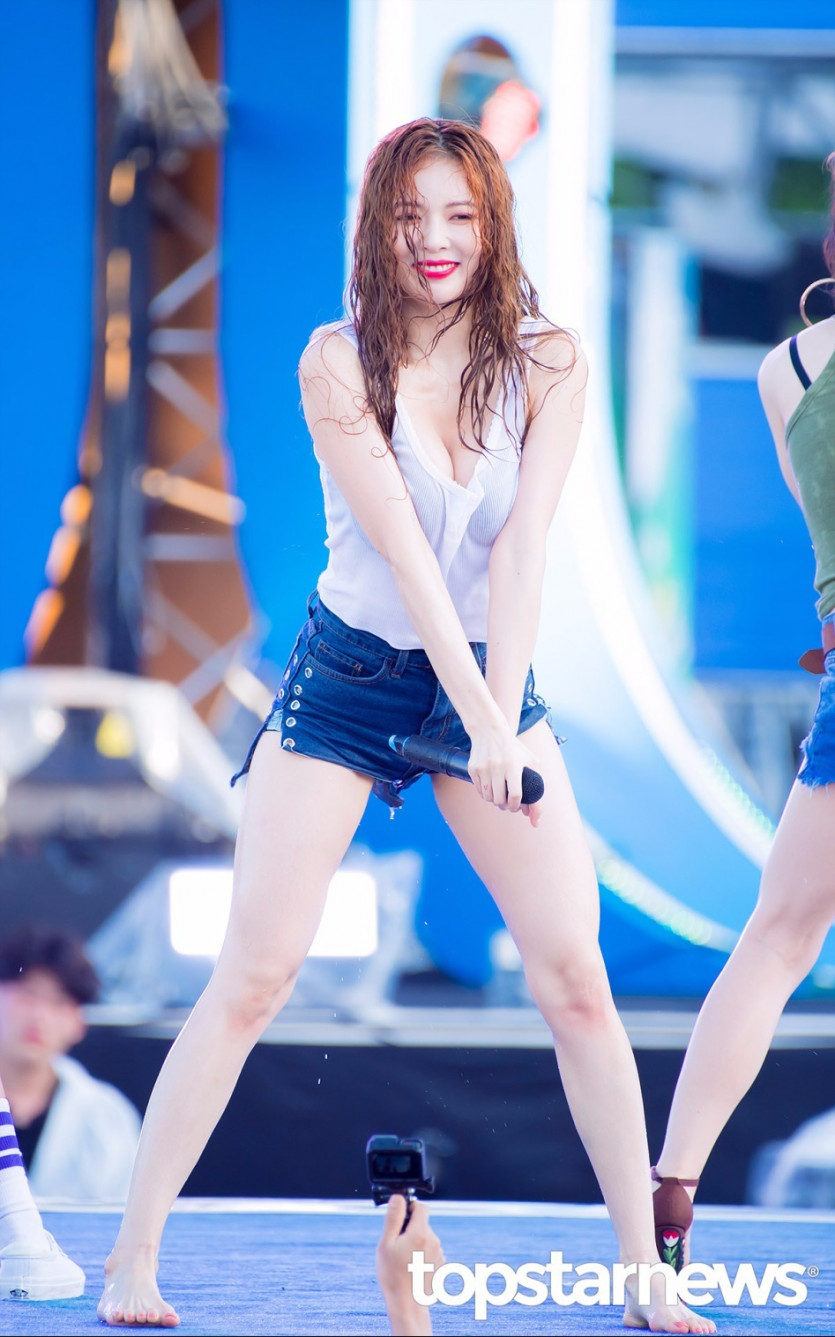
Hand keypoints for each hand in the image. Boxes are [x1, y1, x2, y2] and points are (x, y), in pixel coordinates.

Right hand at [376, 1195, 442, 1335]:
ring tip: (403, 1260)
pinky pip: (430, 1250)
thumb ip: (394, 1218)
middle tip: (396, 1246)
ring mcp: (439, 1253)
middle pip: (422, 1223)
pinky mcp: (440, 1264)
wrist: (407, 1304)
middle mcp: (434, 1241)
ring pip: (425, 1237)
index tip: (399, 1219)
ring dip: (415, 1242)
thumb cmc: (393, 1275)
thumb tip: (398, 1197)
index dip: (409, 1208)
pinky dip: (421, 1254)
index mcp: (421, 1233)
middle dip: (410, 1228)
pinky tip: (412, 1268)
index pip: (421, 1206)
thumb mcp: (386, 1244)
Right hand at [467, 727, 543, 826]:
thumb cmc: (515, 750)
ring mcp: (483, 767)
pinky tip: (491, 787)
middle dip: (505, 805)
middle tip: (508, 802)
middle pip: (500, 800)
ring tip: (500, 794)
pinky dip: (485, 793)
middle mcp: (497, 766)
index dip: (516, 806)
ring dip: (495, 801)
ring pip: (488, 798)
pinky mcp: (473, 768)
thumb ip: (538, 789)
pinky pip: (479, 791)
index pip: (515, 795)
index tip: (517, 807)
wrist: (490, 731)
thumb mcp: (532, 762)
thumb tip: (536, 821)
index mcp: (514, 765)